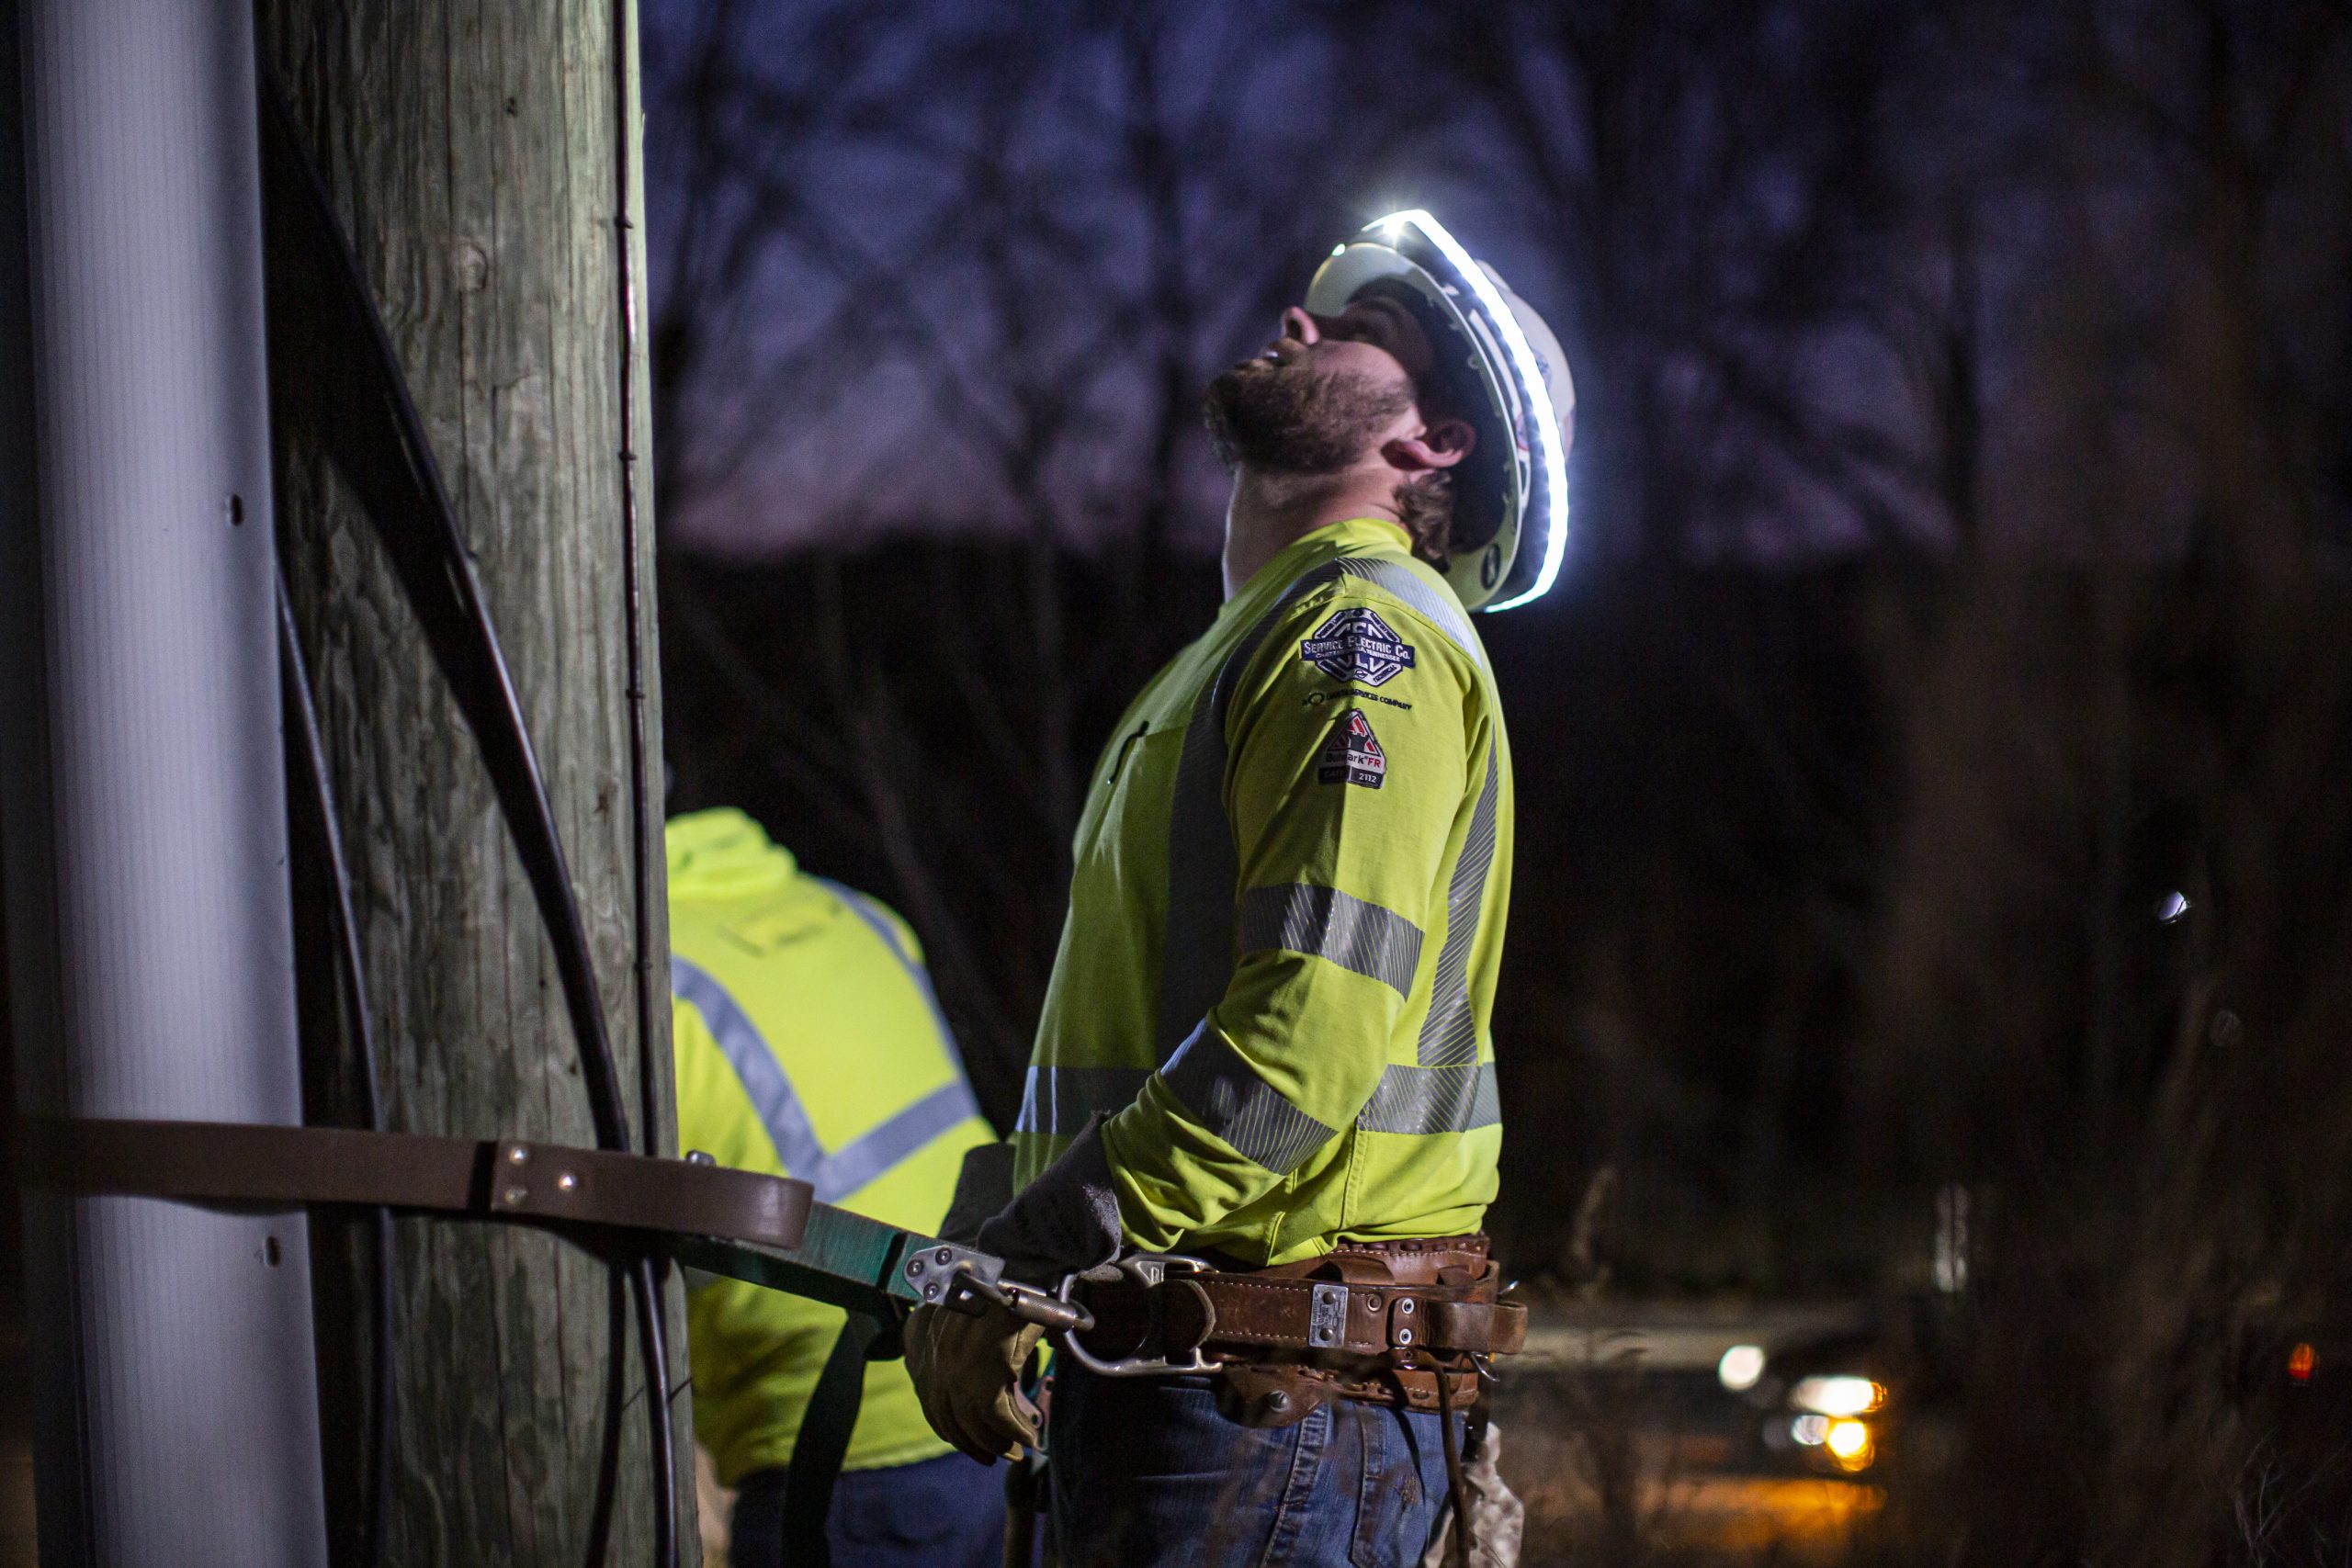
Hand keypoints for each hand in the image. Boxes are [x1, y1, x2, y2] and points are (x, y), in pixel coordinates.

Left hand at [903, 1300, 1046, 1463]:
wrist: (1022, 1268)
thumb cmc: (1004, 1288)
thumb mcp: (974, 1315)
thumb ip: (964, 1348)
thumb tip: (984, 1391)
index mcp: (922, 1338)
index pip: (930, 1399)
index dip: (952, 1427)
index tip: (971, 1441)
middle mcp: (932, 1357)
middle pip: (947, 1417)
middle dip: (973, 1443)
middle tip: (996, 1457)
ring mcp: (954, 1370)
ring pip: (973, 1424)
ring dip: (998, 1443)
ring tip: (1019, 1449)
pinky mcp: (981, 1378)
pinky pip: (999, 1420)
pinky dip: (1017, 1432)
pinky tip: (1032, 1436)